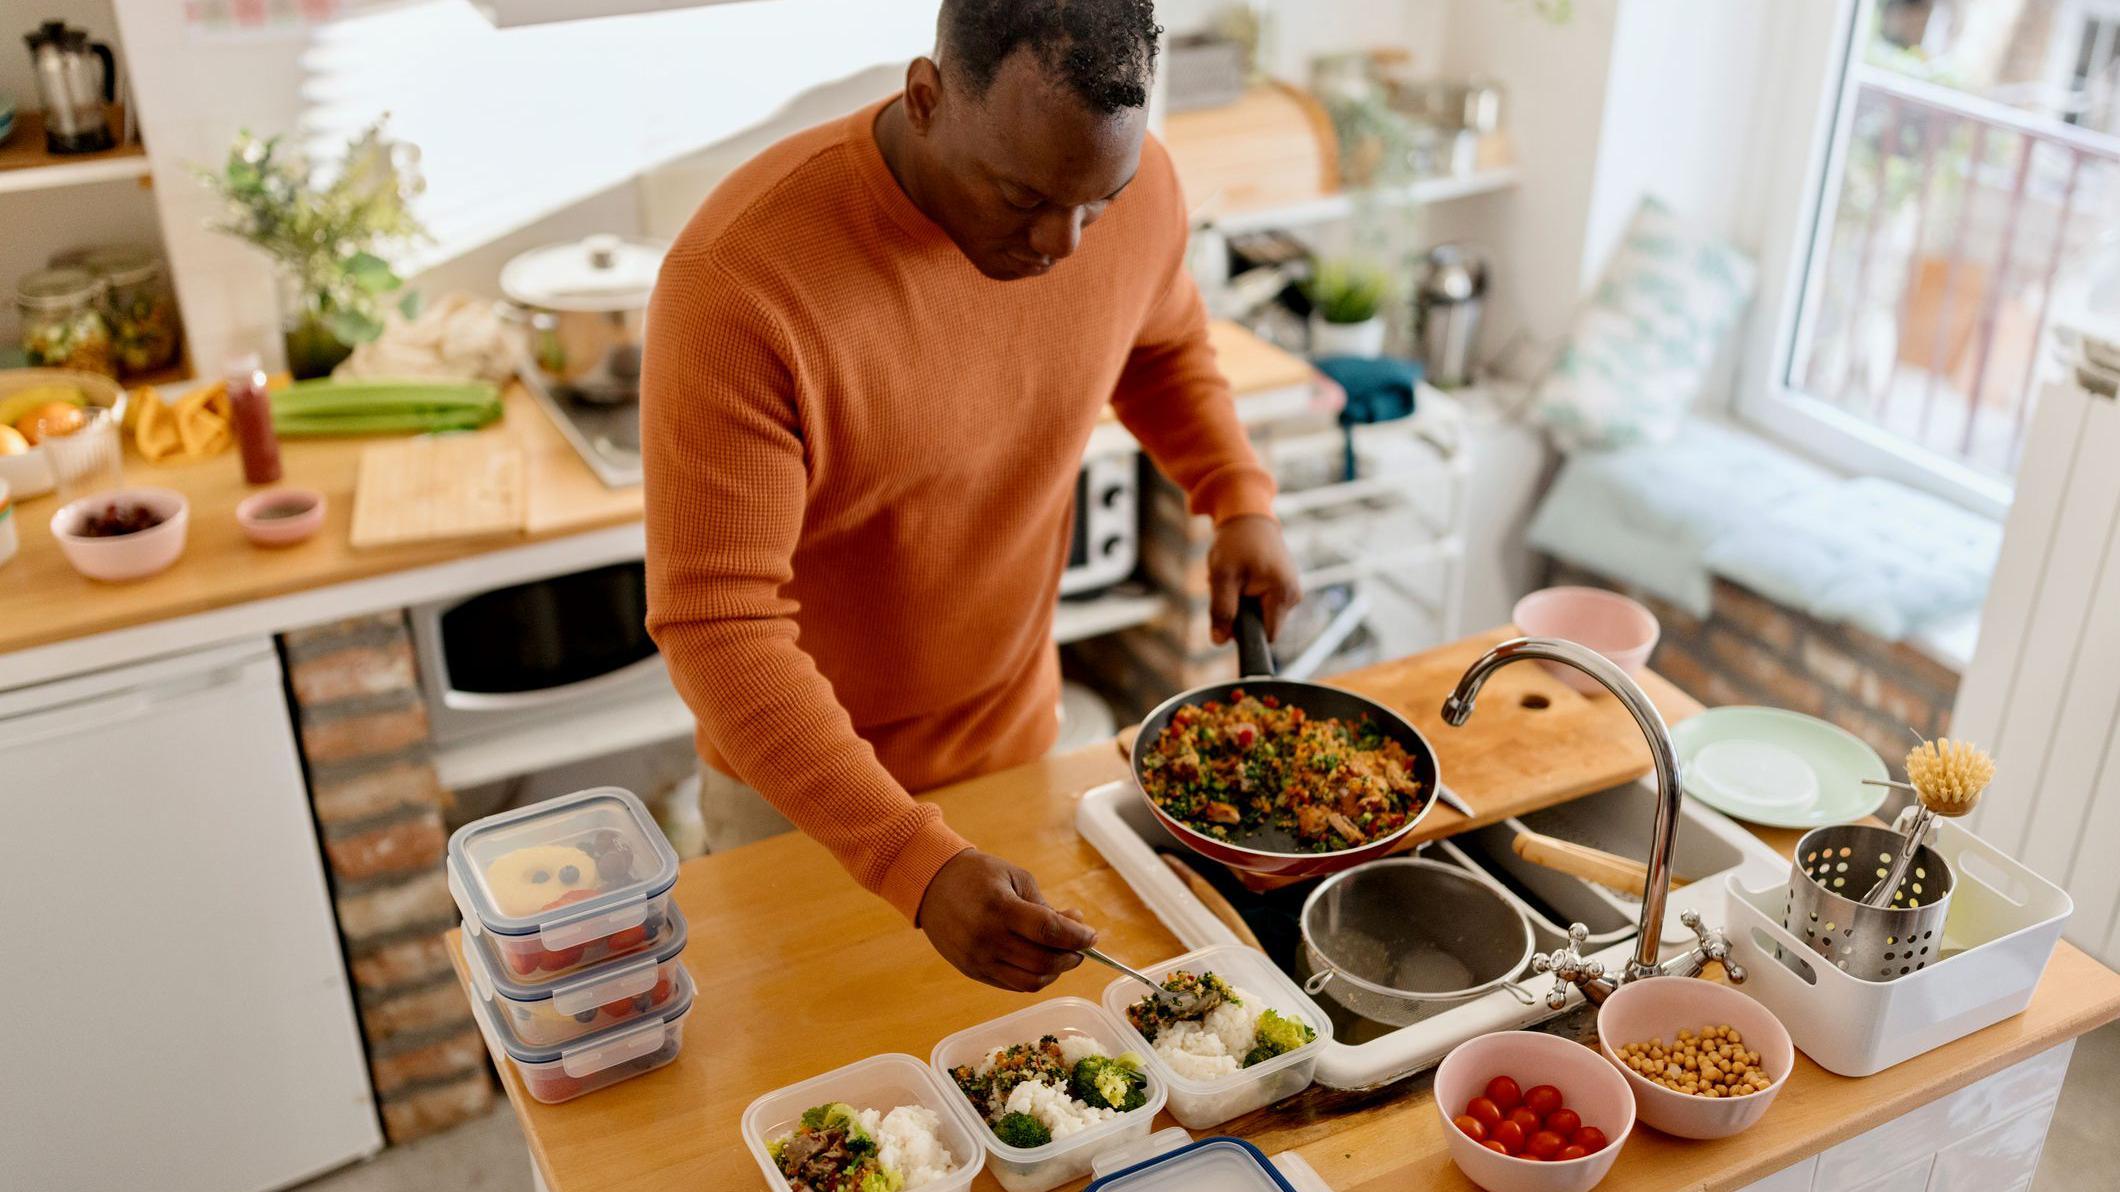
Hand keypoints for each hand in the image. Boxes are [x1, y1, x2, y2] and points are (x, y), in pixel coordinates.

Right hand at [918, 849, 1097, 991]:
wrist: (931, 883)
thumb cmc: (977, 874)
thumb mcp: (1015, 877)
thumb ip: (1044, 906)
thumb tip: (1075, 925)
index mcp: (999, 908)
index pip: (1049, 932)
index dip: (1077, 937)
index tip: (1092, 935)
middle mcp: (987, 939)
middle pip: (1044, 962)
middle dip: (1071, 956)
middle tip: (1080, 945)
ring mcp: (978, 960)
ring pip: (1031, 981)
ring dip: (1055, 972)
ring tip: (1062, 954)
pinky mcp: (972, 971)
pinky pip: (1013, 984)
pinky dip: (1034, 977)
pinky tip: (1040, 960)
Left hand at [1207, 514, 1301, 643]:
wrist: (1248, 517)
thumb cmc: (1235, 542)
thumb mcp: (1222, 576)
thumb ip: (1221, 610)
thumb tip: (1219, 641)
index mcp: (1284, 594)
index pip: (1266, 636)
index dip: (1244, 632)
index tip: (1228, 614)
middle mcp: (1293, 595)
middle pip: (1262, 626)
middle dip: (1240, 613)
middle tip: (1228, 587)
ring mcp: (1290, 591)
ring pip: (1259, 615)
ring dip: (1241, 603)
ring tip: (1234, 578)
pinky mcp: (1283, 586)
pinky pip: (1261, 603)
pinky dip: (1246, 594)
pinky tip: (1242, 576)